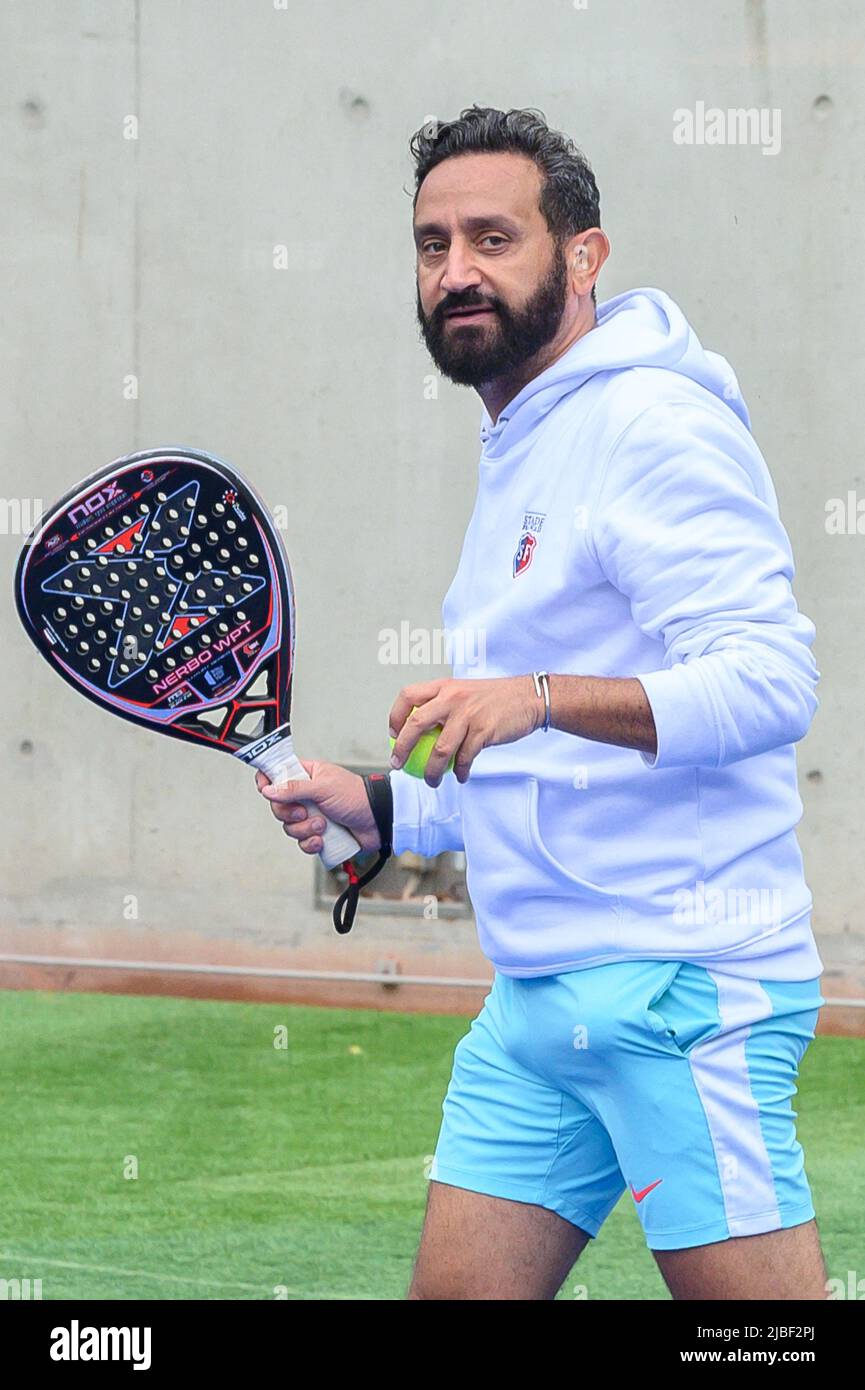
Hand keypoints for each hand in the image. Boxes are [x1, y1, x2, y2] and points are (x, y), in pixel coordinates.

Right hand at [256, 759, 379, 856]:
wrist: (377, 821)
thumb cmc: (356, 796)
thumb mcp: (324, 787)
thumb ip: (294, 788)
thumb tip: (269, 789)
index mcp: (307, 776)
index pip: (277, 775)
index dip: (267, 782)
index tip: (266, 790)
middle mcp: (306, 796)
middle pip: (279, 806)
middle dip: (290, 814)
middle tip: (305, 812)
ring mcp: (311, 815)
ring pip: (290, 827)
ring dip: (305, 829)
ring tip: (323, 825)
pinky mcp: (318, 834)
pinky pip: (302, 843)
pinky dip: (311, 843)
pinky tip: (323, 840)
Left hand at [389, 676, 541, 785]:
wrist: (528, 697)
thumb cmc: (495, 698)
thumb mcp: (464, 691)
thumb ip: (443, 705)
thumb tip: (422, 730)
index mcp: (444, 686)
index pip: (408, 696)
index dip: (395, 716)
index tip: (393, 734)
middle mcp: (452, 697)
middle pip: (416, 724)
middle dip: (402, 748)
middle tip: (398, 763)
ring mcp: (468, 714)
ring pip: (440, 749)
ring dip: (432, 771)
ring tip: (432, 781)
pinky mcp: (483, 731)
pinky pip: (465, 757)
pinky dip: (461, 771)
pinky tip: (461, 776)